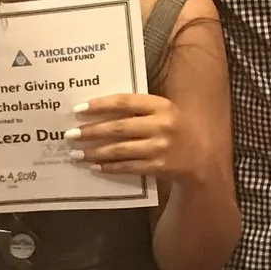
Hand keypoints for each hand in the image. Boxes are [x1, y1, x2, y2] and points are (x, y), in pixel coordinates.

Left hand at [69, 93, 201, 181]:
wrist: (200, 155)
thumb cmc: (174, 128)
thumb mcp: (162, 111)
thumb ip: (137, 108)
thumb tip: (97, 111)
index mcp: (160, 105)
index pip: (124, 102)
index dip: (100, 105)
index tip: (78, 110)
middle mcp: (161, 125)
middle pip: (118, 128)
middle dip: (90, 132)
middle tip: (70, 135)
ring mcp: (160, 147)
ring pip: (120, 150)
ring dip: (95, 152)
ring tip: (76, 153)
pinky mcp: (159, 167)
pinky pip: (128, 167)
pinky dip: (109, 167)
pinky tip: (95, 166)